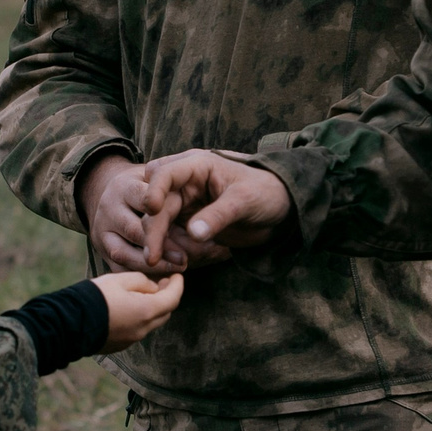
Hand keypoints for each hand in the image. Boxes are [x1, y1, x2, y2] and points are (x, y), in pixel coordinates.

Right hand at [78, 153, 185, 273]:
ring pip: (123, 253)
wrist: (117, 196)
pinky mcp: (103, 250)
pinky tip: (164, 278)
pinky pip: (120, 268)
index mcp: (124, 186)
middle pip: (133, 230)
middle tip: (184, 259)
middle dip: (161, 245)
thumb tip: (185, 201)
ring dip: (152, 266)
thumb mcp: (159, 180)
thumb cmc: (150, 188)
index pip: (143, 198)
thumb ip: (173, 187)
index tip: (180, 221)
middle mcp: (109, 208)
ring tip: (178, 268)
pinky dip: (142, 275)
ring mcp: (102, 231)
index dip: (160, 209)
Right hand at [93, 271, 184, 348]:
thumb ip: (141, 281)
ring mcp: (132, 340)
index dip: (178, 285)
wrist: (69, 323)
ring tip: (144, 293)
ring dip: (153, 308)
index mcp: (146, 311)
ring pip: (151, 322)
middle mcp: (143, 329)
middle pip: (165, 312)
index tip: (177, 275)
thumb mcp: (119, 280)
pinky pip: (137, 330)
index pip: (173, 298)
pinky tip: (128, 307)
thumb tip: (152, 288)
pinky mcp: (120, 345)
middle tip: (162, 281)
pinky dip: (139, 317)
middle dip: (167, 296)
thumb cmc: (95, 297)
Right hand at [137, 150, 293, 268]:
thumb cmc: (265, 194)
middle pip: (158, 203)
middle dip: (153, 228)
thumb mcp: (245, 201)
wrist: (279, 211)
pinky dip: (168, 248)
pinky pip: (169, 234)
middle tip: (152, 257)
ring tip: (165, 263)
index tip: (152, 209)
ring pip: (159, 221)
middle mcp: (186, 183)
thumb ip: (219, 215)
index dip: (154, 190)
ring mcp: (185, 203)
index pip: (165, 174)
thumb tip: (194, 234)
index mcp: (197, 166)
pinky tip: (177, 263)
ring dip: (158, 242)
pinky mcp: (187, 222)